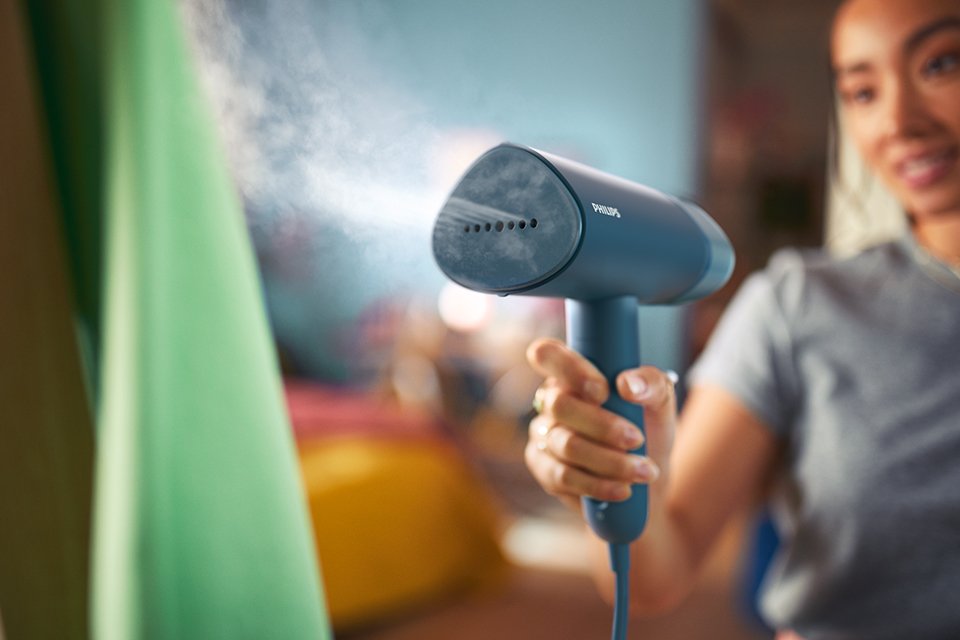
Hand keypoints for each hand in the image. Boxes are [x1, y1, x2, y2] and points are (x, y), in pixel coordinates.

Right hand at [523, 338, 677, 512]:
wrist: (648, 481)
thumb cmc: (649, 430)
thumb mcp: (661, 403)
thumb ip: (652, 383)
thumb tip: (628, 385)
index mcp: (573, 374)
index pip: (547, 354)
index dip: (570, 369)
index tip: (604, 391)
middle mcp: (551, 401)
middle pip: (559, 404)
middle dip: (602, 425)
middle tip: (637, 439)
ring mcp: (544, 436)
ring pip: (566, 444)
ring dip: (610, 460)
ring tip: (644, 471)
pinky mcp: (544, 470)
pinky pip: (563, 477)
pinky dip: (598, 484)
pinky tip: (624, 489)